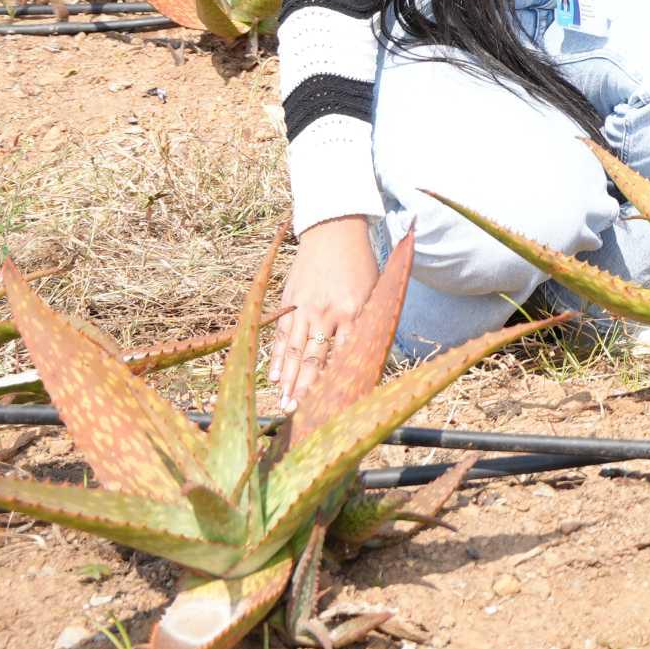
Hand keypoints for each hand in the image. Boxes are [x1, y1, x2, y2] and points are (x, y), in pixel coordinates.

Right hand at [271, 216, 378, 404]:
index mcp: (354, 311)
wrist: (334, 232)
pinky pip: (282, 336)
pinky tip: (275, 378)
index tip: (336, 405)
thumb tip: (369, 357)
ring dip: (290, 381)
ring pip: (295, 352)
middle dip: (308, 390)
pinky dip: (278, 358)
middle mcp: (327, 313)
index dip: (339, 382)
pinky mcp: (289, 302)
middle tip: (302, 416)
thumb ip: (368, 323)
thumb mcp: (374, 291)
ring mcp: (305, 308)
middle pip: (316, 359)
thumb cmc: (361, 264)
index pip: (346, 355)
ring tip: (285, 405)